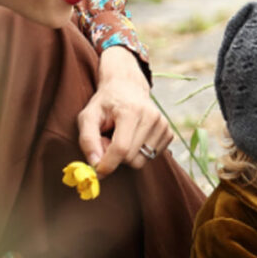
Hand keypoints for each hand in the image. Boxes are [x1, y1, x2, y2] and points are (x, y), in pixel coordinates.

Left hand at [77, 47, 171, 177]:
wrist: (127, 87)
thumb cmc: (105, 103)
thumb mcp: (88, 117)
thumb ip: (88, 141)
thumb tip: (95, 165)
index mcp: (131, 111)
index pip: (121, 149)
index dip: (107, 164)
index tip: (97, 170)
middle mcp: (151, 117)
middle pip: (131, 159)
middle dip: (116, 156)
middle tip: (109, 139)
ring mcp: (163, 125)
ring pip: (141, 161)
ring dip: (127, 155)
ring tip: (121, 137)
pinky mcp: (168, 133)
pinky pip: (151, 158)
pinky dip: (138, 153)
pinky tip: (133, 138)